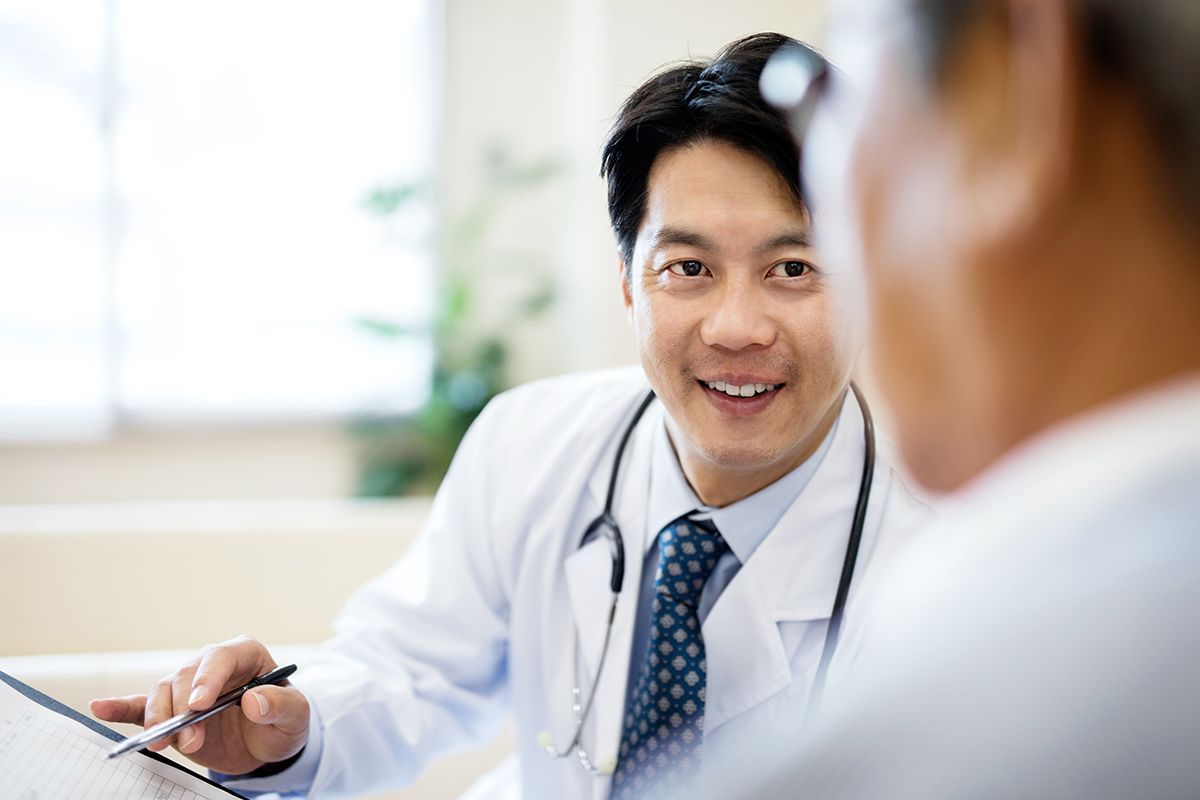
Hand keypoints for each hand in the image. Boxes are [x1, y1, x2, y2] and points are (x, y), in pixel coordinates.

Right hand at [90, 635, 309, 775]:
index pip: (222, 658)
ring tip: (163, 744)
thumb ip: (280, 706)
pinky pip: (142, 704)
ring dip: (161, 718)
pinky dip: (122, 707)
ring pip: (164, 692)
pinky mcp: (173, 709)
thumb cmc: (283, 721)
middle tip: (188, 740)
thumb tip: (254, 700)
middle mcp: (213, 665)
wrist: (268, 744)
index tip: (200, 705)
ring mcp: (189, 686)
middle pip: (187, 676)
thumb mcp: (295, 715)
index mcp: (246, 655)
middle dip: (184, 709)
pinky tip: (101, 707)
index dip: (208, 678)